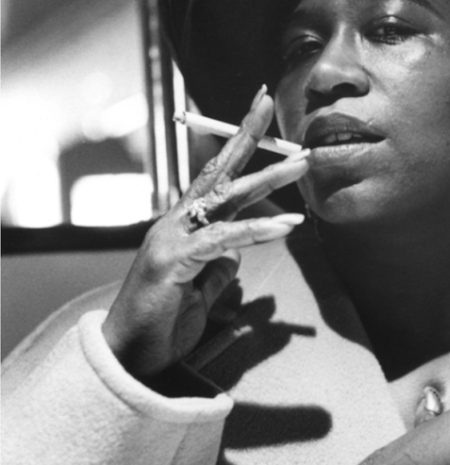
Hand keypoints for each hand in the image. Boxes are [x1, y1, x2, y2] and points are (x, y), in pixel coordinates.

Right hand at [103, 88, 308, 378]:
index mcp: (184, 227)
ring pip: (226, 199)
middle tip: (274, 107)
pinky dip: (256, 230)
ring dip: (269, 180)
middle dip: (249, 138)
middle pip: (218, 172)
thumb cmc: (164, 325)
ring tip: (303, 165)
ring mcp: (171, 239)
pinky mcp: (173, 261)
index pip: (215, 177)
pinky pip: (224, 239)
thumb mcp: (202, 293)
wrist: (130, 358)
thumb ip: (219, 270)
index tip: (261, 111)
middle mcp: (176, 224)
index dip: (238, 144)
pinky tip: (286, 225)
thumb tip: (238, 257)